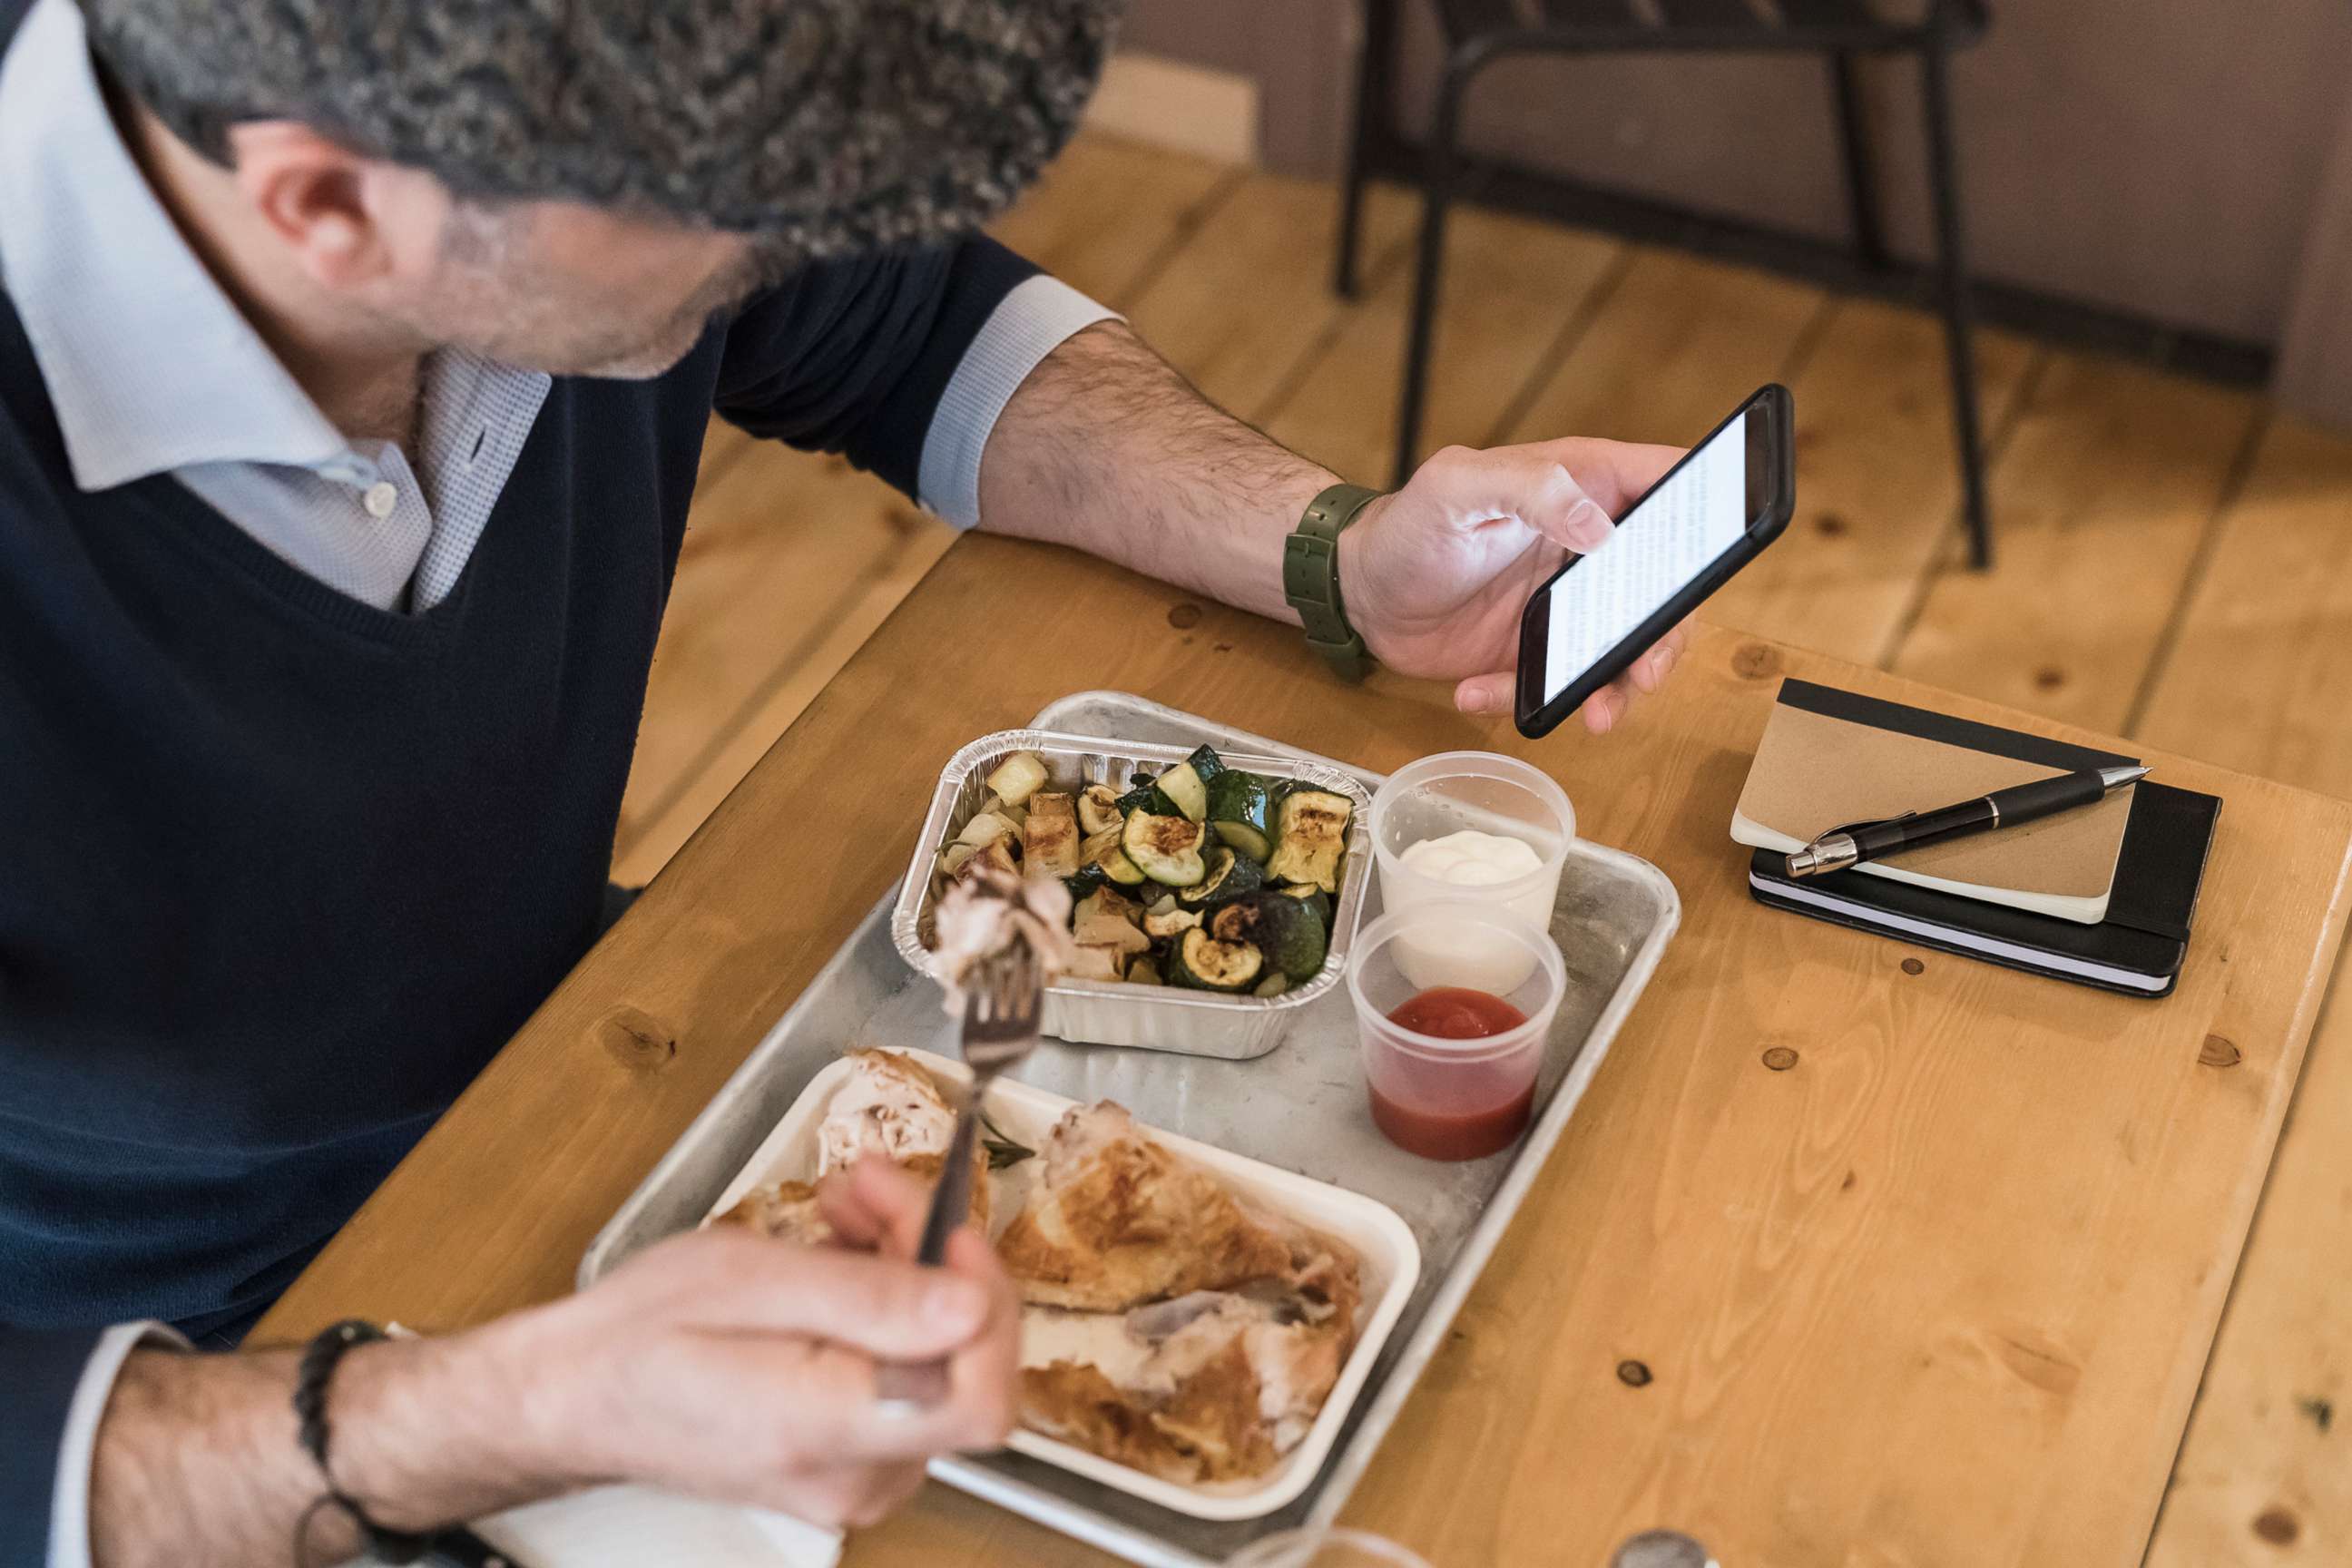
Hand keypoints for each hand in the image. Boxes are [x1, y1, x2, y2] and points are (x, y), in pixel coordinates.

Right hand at [481, 1160, 1018, 1528]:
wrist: (579, 1392)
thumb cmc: (640, 1336)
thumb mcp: (747, 1280)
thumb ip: (865, 1298)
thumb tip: (966, 1304)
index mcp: (828, 1428)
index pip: (979, 1398)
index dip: (987, 1303)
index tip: (947, 1230)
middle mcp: (856, 1472)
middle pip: (965, 1362)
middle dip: (935, 1256)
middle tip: (874, 1187)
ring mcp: (858, 1472)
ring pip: (940, 1356)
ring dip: (908, 1265)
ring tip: (846, 1207)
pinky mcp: (854, 1455)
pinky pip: (909, 1369)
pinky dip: (889, 1300)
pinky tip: (843, 1254)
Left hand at [1339, 439, 1690, 732]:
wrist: (1357, 592)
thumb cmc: (1406, 525)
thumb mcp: (1458, 486)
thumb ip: (1530, 490)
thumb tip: (1601, 527)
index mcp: (1583, 487)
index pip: (1670, 483)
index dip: (1711, 507)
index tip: (1728, 546)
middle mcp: (1588, 546)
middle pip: (1667, 587)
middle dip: (1668, 634)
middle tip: (1646, 670)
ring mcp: (1567, 603)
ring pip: (1625, 648)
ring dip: (1615, 686)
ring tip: (1590, 714)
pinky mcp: (1538, 651)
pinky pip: (1559, 684)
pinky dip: (1527, 698)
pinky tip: (1477, 693)